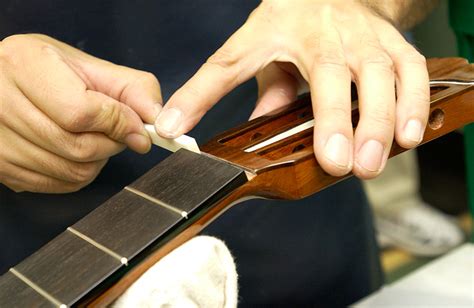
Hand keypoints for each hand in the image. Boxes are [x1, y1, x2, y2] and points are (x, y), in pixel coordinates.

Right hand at [0, 34, 161, 192]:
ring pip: (73, 171)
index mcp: (25, 66)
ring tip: (92, 135)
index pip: (82, 113)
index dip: (119, 124)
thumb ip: (133, 89)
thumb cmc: (48, 71)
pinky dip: (81, 172)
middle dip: (112, 143)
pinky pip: (60, 184)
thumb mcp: (92, 66)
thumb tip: (157, 123)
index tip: (137, 127)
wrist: (4, 81)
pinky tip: (75, 150)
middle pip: (79, 148)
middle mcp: (2, 104)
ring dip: (98, 159)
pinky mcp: (2, 167)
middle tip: (116, 130)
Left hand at [154, 0, 428, 178]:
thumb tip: (207, 130)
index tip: (184, 127)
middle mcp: (327, 34)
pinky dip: (415, 105)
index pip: (244, 64)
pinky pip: (413, 74)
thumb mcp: (250, 47)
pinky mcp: (395, 45)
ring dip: (381, 121)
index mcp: (279, 32)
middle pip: (334, 74)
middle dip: (338, 121)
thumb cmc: (289, 23)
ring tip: (371, 163)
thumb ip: (229, 87)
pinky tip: (409, 137)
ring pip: (381, 75)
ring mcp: (365, 39)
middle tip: (339, 165)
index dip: (222, 97)